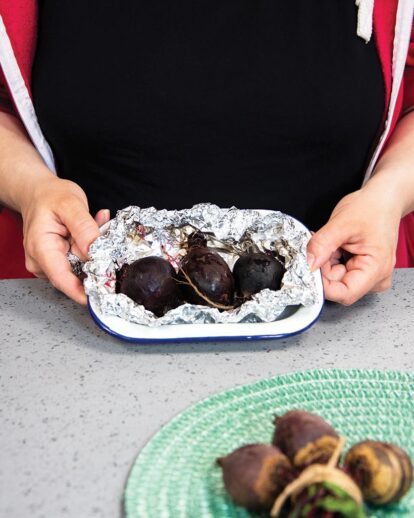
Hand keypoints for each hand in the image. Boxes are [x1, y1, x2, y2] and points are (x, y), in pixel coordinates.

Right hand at [21, 176, 109, 303]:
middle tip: (109, 242)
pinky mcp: (58, 261)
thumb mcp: (71, 204)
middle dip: (96, 265)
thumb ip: (84, 228)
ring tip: (98, 227)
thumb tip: (95, 252)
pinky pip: (80, 262)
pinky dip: (90, 250)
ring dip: (95, 253)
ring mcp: (49, 263)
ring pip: (81, 268)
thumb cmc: (50, 196)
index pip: (62, 279)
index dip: (82, 292)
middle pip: (74, 276)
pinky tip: (92, 232)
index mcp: (41, 248)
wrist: (39, 193)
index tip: (102, 296)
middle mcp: (41, 261)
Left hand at [307, 184, 401, 304]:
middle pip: (338, 286)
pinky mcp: (362, 269)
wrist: (382, 200)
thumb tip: (308, 265)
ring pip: (335, 278)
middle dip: (323, 268)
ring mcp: (369, 274)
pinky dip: (330, 260)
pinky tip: (335, 246)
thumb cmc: (371, 208)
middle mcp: (376, 277)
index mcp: (376, 269)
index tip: (310, 268)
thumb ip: (322, 245)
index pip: (344, 293)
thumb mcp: (341, 223)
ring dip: (326, 262)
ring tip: (332, 242)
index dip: (323, 285)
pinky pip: (338, 271)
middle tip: (321, 246)